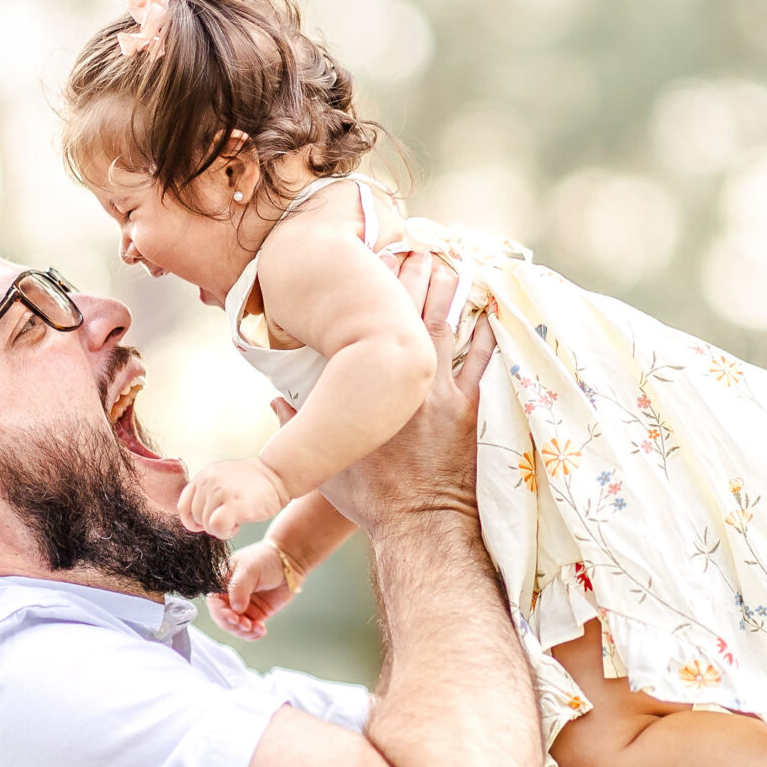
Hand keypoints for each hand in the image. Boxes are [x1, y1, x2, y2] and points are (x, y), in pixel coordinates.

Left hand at [179, 456, 288, 539]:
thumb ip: (207, 493)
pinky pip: (217, 528)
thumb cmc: (254, 484)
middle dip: (211, 525)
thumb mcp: (224, 480)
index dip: (193, 520)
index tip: (207, 523)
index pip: (183, 506)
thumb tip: (193, 521)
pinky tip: (238, 525)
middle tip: (232, 517)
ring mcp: (220, 491)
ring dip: (222, 528)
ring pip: (206, 525)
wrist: (279, 474)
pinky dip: (226, 532)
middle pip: (195, 518)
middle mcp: (208, 480)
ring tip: (238, 517)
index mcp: (204, 476)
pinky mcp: (234, 503)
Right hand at [208, 537, 298, 640]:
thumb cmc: (265, 559)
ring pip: (236, 628)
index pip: (214, 603)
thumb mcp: (249, 569)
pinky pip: (250, 630)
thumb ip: (239, 587)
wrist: (288, 562)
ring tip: (257, 627)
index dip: (221, 613)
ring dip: (244, 632)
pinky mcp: (255, 615)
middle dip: (233, 625)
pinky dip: (254, 634)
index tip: (233, 617)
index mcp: (221, 584)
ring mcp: (242, 608)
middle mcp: (229, 597)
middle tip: (245, 625)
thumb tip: (236, 608)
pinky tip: (261, 630)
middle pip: (223, 619)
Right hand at [325, 252, 493, 533]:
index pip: (370, 321)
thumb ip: (297, 420)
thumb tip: (274, 397)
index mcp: (370, 384)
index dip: (377, 285)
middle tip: (419, 244)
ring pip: (448, 328)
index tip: (378, 255)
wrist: (418, 521)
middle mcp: (407, 379)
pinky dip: (486, 337)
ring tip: (452, 264)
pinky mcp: (469, 411)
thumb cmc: (370, 496)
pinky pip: (481, 364)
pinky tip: (491, 314)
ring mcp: (442, 393)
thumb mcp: (326, 457)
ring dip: (450, 294)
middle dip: (415, 276)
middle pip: (412, 313)